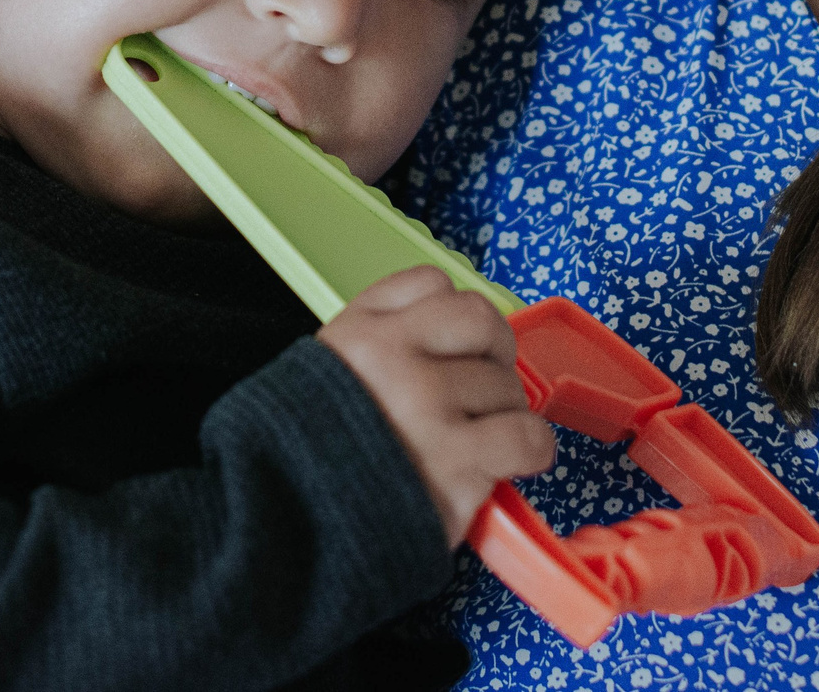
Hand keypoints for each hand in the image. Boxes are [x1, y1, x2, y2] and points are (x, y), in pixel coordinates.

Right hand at [316, 266, 555, 544]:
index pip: (435, 285)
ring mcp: (428, 408)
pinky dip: (533, 448)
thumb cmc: (309, 464)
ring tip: (480, 441)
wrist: (286, 533)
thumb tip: (447, 349)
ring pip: (508, 385)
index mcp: (360, 333)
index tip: (457, 347)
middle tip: (486, 388)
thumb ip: (377, 349)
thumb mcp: (322, 378)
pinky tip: (515, 460)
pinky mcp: (456, 462)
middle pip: (484, 326)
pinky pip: (527, 435)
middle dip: (496, 356)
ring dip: (507, 413)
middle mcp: (395, 359)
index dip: (455, 318)